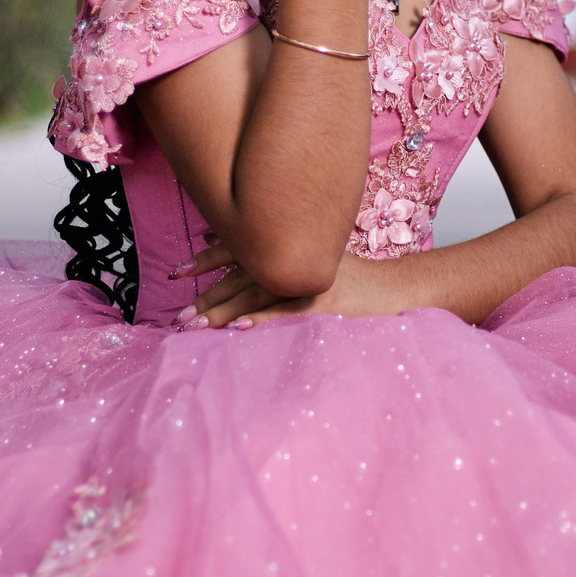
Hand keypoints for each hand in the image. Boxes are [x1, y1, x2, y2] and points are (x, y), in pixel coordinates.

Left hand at [169, 241, 413, 329]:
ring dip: (222, 311)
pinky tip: (236, 329)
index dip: (206, 260)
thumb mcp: (314, 261)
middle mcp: (295, 259)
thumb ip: (279, 256)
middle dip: (206, 298)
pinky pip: (285, 313)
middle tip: (178, 320)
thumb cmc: (355, 281)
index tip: (176, 274)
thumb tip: (231, 247)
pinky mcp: (326, 304)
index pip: (239, 249)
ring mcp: (310, 280)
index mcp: (289, 248)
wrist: (399, 290)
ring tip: (194, 328)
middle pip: (240, 276)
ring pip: (256, 294)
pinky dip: (260, 320)